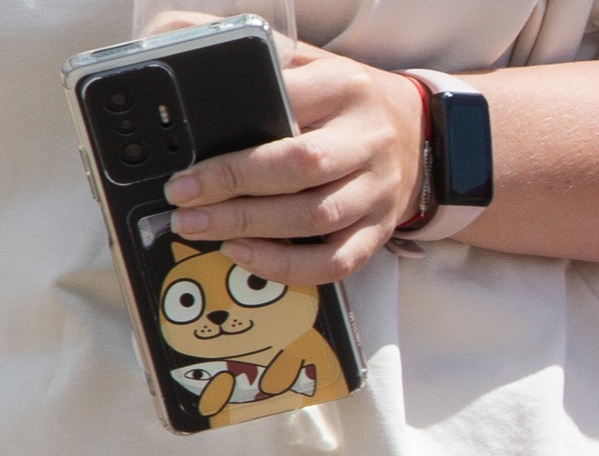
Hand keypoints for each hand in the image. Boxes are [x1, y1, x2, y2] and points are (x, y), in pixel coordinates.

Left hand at [162, 36, 425, 286]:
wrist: (420, 134)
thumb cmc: (345, 102)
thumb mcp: (311, 63)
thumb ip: (259, 60)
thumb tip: (177, 47)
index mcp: (344, 88)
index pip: (286, 107)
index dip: (235, 139)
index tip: (185, 159)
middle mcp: (367, 139)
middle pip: (301, 167)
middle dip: (233, 185)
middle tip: (182, 198)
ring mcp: (377, 190)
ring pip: (317, 217)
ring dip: (252, 228)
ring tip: (200, 228)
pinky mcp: (380, 229)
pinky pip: (338, 261)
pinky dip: (290, 266)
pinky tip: (247, 256)